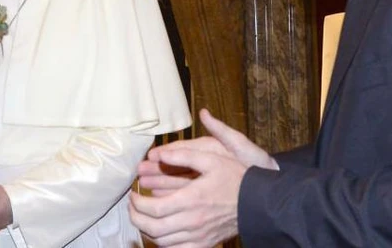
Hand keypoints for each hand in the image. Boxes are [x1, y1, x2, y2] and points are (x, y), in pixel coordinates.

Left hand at [130, 147, 245, 246]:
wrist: (259, 202)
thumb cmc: (234, 178)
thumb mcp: (210, 158)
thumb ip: (182, 155)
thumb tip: (158, 153)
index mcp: (191, 199)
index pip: (154, 208)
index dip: (137, 203)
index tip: (133, 194)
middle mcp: (193, 221)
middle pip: (153, 228)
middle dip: (136, 217)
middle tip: (132, 205)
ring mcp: (199, 236)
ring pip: (162, 242)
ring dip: (146, 230)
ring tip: (142, 216)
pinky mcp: (205, 244)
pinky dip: (163, 244)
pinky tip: (160, 232)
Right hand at [138, 109, 276, 196]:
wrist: (268, 186)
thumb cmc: (255, 162)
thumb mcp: (238, 143)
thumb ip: (220, 129)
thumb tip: (204, 112)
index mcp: (209, 149)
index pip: (182, 149)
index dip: (166, 152)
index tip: (151, 156)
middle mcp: (204, 163)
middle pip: (176, 166)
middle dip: (158, 169)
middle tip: (139, 172)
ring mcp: (205, 178)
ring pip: (177, 180)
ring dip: (160, 182)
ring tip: (143, 184)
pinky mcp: (206, 191)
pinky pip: (185, 193)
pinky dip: (172, 194)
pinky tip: (159, 197)